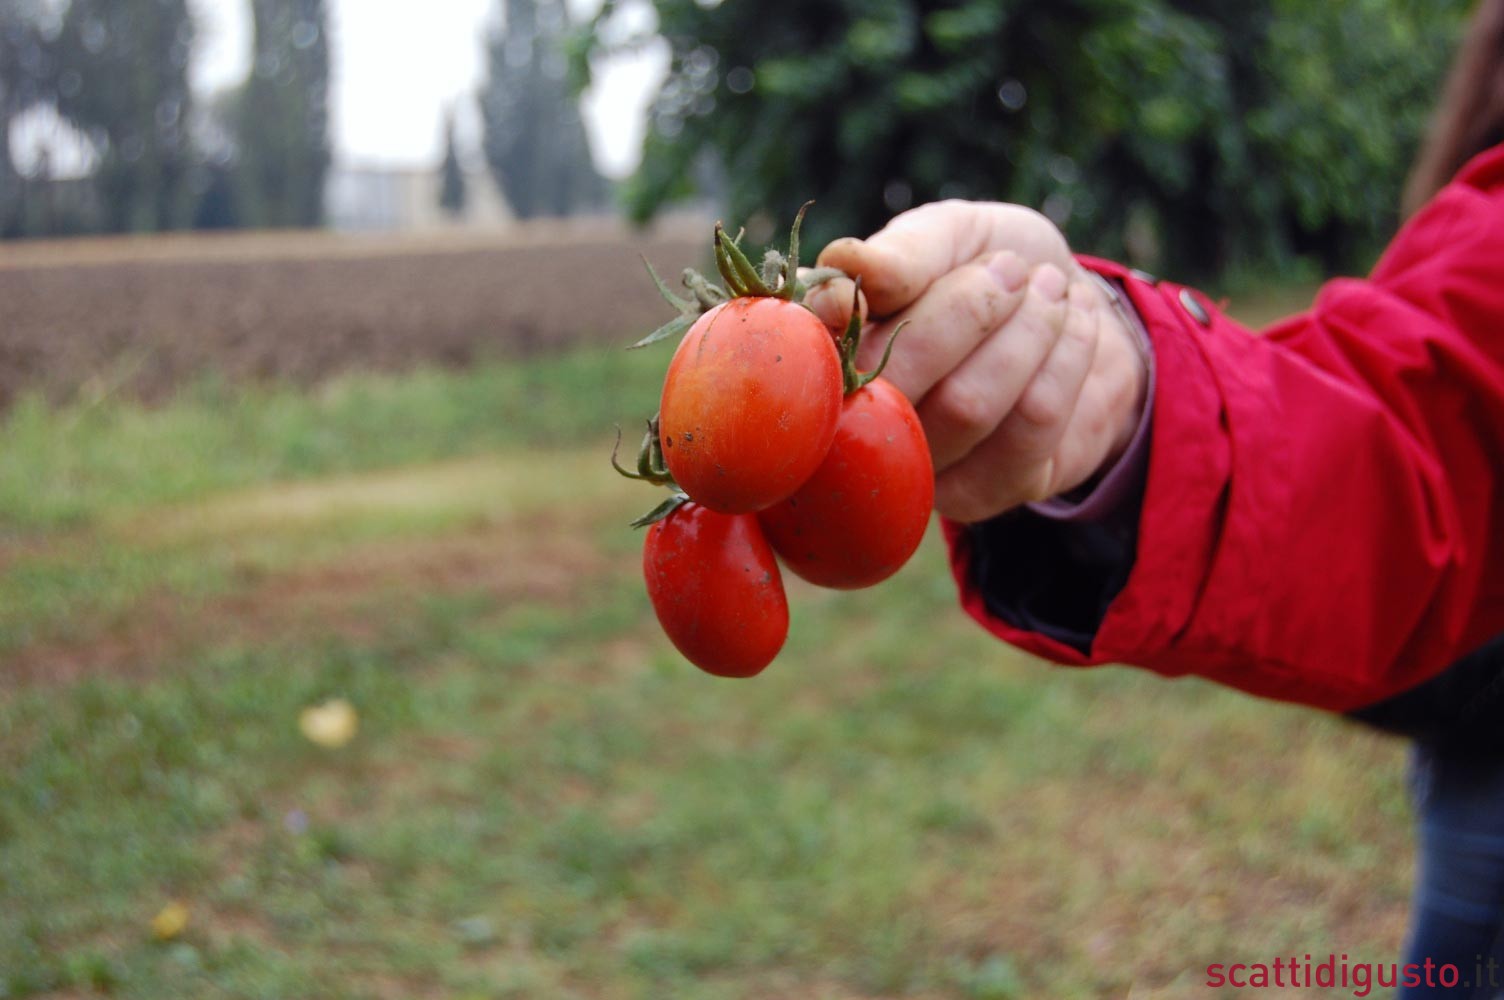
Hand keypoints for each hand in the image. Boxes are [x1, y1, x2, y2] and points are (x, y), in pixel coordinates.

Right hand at [806, 200, 1148, 523]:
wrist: (1074, 308)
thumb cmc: (992, 265)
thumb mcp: (951, 236)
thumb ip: (906, 252)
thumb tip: (850, 264)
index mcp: (830, 351)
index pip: (813, 355)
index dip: (839, 319)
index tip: (890, 280)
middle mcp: (856, 423)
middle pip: (896, 384)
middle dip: (967, 313)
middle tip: (1010, 269)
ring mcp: (915, 469)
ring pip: (968, 408)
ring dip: (1028, 334)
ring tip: (1051, 289)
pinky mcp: (979, 495)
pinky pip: (1030, 428)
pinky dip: (1066, 360)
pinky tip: (1075, 326)